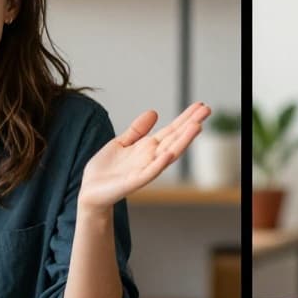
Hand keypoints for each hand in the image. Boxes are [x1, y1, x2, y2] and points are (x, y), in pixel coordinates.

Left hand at [78, 102, 211, 209]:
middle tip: (207, 109)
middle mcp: (151, 157)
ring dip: (183, 141)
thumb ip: (138, 130)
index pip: (171, 130)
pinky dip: (160, 164)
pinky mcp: (134, 182)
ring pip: (168, 153)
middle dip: (190, 124)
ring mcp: (144, 170)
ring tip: (197, 127)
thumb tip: (154, 112)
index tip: (200, 106)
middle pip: (175, 138)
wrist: (90, 191)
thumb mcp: (121, 142)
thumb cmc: (105, 169)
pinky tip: (169, 154)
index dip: (185, 117)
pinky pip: (149, 172)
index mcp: (148, 148)